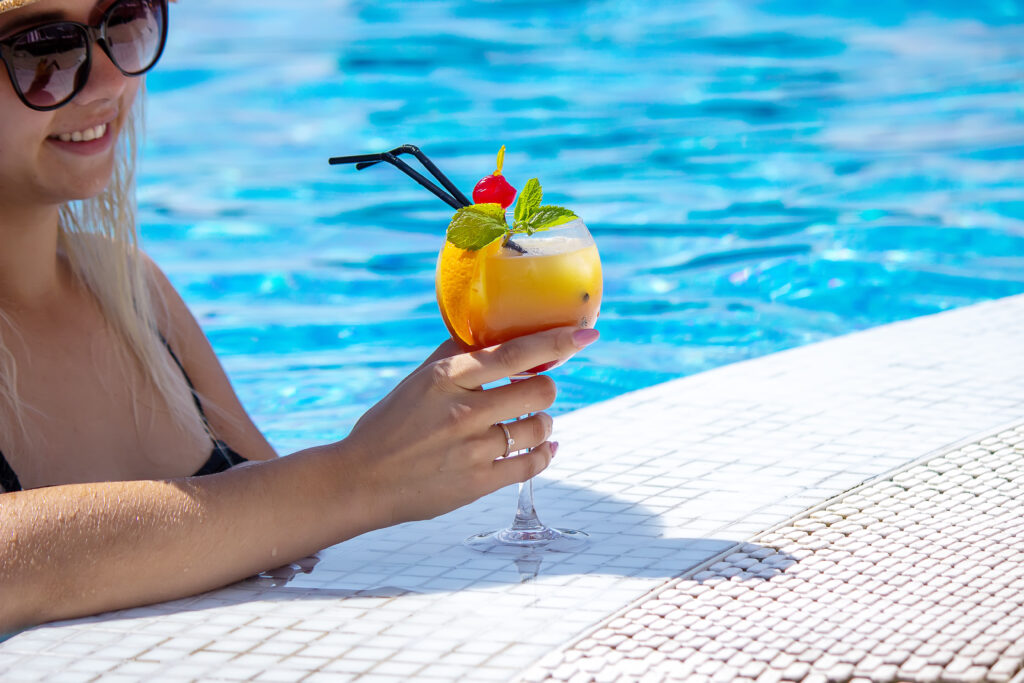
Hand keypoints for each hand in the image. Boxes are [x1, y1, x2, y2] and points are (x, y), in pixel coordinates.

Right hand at [343, 326, 598, 524]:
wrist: (359, 481)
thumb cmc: (387, 427)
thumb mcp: (416, 382)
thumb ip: (455, 358)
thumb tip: (491, 332)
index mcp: (446, 378)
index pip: (514, 353)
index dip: (557, 342)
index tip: (586, 334)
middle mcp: (463, 411)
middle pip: (539, 391)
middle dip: (545, 388)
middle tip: (534, 392)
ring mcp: (472, 450)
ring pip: (539, 427)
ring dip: (542, 423)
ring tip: (530, 422)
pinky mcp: (478, 483)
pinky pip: (531, 465)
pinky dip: (545, 453)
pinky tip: (545, 447)